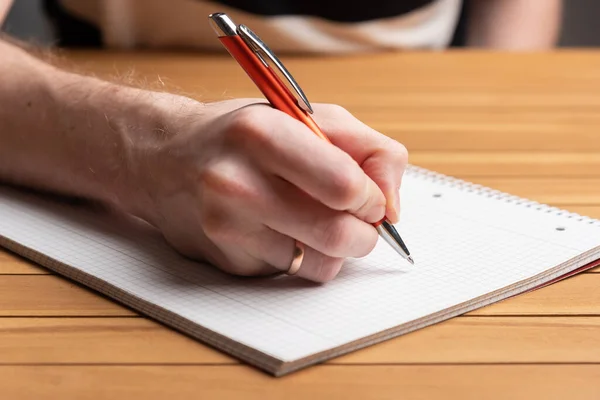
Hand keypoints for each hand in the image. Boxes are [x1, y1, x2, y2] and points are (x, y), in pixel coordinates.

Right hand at [129, 98, 407, 281]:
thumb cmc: (242, 136)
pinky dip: (302, 256)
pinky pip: (293, 274)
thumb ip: (369, 150)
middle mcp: (237, 184)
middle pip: (337, 234)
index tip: (369, 197)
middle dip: (364, 234)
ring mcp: (227, 228)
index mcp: (262, 135)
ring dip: (336, 248)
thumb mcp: (308, 116)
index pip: (343, 185)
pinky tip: (280, 229)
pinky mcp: (226, 261)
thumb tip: (392, 206)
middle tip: (359, 220)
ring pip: (320, 264)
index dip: (371, 197)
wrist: (165, 159)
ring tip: (317, 219)